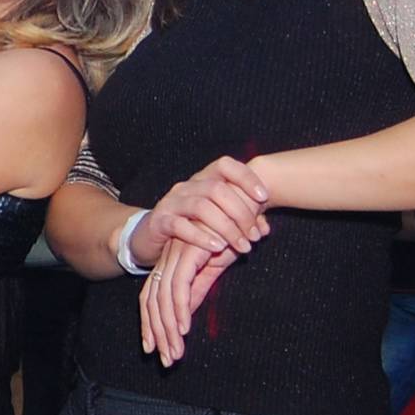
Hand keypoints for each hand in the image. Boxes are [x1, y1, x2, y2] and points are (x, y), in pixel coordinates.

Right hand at [133, 156, 269, 267]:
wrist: (149, 237)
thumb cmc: (189, 226)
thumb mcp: (215, 220)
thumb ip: (240, 220)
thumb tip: (265, 229)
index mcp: (202, 180)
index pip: (225, 165)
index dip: (246, 177)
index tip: (264, 197)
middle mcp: (187, 186)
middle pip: (217, 189)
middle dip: (241, 213)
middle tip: (254, 236)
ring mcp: (171, 202)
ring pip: (202, 207)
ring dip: (226, 228)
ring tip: (242, 246)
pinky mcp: (160, 221)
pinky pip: (180, 226)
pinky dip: (201, 237)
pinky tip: (218, 249)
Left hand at [139, 238, 236, 366]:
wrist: (245, 202)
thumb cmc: (232, 232)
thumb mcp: (212, 267)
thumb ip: (197, 288)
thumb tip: (186, 313)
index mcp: (172, 263)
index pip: (153, 298)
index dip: (151, 325)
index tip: (155, 349)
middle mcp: (169, 259)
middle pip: (153, 302)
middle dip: (158, 333)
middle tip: (167, 360)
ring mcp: (176, 254)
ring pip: (164, 298)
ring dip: (169, 329)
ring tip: (176, 353)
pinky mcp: (189, 251)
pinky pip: (180, 285)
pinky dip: (181, 309)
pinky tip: (184, 328)